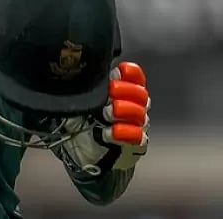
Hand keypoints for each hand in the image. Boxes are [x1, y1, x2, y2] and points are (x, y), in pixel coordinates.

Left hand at [53, 61, 149, 176]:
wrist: (83, 152)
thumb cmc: (84, 122)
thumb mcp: (82, 101)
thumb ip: (90, 86)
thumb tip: (91, 70)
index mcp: (123, 91)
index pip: (136, 76)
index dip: (130, 73)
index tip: (119, 72)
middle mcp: (134, 106)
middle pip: (141, 93)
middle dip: (125, 90)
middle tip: (110, 92)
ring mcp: (137, 125)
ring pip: (141, 113)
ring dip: (124, 110)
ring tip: (107, 113)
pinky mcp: (136, 144)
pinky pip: (138, 136)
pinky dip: (124, 132)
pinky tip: (110, 132)